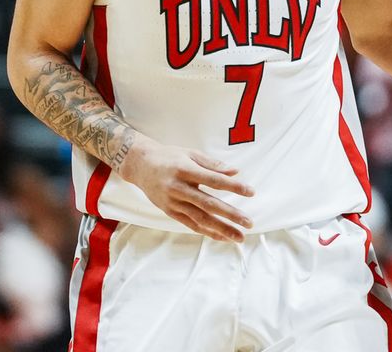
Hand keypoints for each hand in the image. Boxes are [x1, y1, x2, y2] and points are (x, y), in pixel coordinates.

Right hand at [118, 136, 253, 241]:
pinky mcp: (170, 212)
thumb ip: (212, 164)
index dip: (233, 186)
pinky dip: (207, 232)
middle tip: (249, 222)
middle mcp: (178, 188)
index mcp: (185, 170)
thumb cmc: (169, 157)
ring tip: (239, 237)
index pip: (213, 180)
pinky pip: (191, 225)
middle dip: (230, 214)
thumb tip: (235, 171)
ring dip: (221, 229)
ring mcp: (173, 202)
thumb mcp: (190, 154)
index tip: (251, 192)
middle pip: (208, 204)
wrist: (140, 165)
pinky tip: (222, 237)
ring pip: (200, 219)